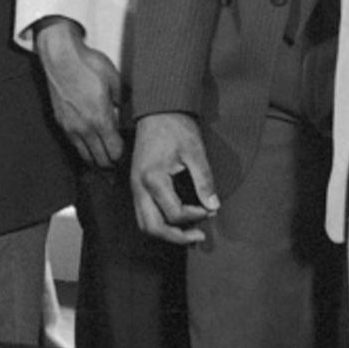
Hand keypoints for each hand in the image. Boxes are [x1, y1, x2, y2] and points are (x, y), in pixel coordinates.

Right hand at [34, 18, 124, 166]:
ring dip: (96, 160)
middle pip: (100, 160)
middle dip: (111, 163)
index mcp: (100, 119)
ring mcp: (70, 127)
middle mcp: (84, 128)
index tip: (127, 152)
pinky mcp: (61, 122)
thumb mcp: (114, 79)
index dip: (122, 155)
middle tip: (118, 162)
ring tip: (105, 159)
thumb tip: (126, 109)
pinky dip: (84, 149)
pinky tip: (91, 145)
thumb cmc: (87, 65)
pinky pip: (74, 144)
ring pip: (85, 156)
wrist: (60, 57)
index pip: (114, 151)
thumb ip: (122, 99)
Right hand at [130, 112, 219, 244]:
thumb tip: (214, 206)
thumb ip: (204, 180)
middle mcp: (139, 187)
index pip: (175, 213)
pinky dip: (160, 223)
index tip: (211, 209)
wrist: (157, 110)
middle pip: (153, 228)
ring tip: (190, 232)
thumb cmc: (176, 127)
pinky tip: (177, 221)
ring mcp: (135, 187)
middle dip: (177, 237)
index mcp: (153, 178)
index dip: (196, 215)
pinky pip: (144, 214)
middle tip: (199, 236)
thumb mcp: (195, 151)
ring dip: (167, 233)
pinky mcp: (136, 185)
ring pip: (145, 225)